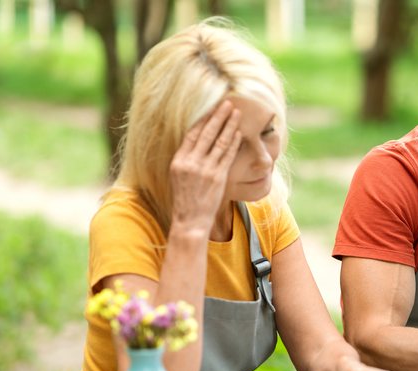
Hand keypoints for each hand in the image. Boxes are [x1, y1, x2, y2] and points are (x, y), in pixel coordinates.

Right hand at [169, 100, 241, 234]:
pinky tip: (239, 133)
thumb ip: (186, 159)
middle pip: (207, 133)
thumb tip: (195, 142)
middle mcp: (191, 162)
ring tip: (237, 113)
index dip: (203, 119)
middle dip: (218, 116)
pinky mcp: (218, 177)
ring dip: (230, 125)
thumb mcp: (178, 176)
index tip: (211, 107)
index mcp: (179, 160)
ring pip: (220, 142)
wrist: (190, 220)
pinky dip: (234, 143)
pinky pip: (228, 155)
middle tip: (227, 103)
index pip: (192, 133)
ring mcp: (205, 169)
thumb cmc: (185, 198)